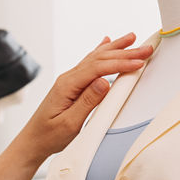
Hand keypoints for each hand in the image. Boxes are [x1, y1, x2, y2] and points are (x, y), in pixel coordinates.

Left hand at [13, 33, 153, 163]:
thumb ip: (87, 102)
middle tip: (147, 47)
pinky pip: (89, 63)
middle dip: (124, 52)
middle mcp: (68, 78)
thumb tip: (104, 82)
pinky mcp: (71, 85)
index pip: (98, 68)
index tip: (139, 61)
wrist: (32, 142)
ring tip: (132, 38)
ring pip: (95, 58)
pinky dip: (100, 51)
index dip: (120, 63)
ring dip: (115, 48)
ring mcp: (69, 80)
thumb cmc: (49, 136)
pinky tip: (105, 42)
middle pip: (99, 59)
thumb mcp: (70, 124)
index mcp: (67, 85)